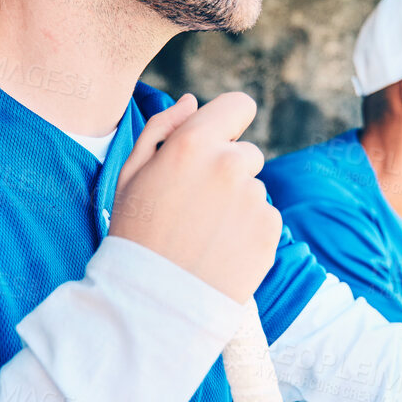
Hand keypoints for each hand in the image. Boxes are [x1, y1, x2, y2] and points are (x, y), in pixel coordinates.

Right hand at [108, 92, 281, 302]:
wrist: (156, 301)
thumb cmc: (136, 233)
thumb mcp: (131, 174)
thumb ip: (162, 129)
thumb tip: (192, 101)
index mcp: (195, 142)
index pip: (239, 105)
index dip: (228, 121)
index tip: (218, 140)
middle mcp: (231, 163)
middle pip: (246, 153)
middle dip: (226, 171)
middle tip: (195, 207)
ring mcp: (255, 197)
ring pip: (253, 189)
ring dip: (236, 204)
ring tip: (204, 234)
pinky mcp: (271, 229)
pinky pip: (264, 217)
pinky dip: (248, 231)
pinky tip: (220, 249)